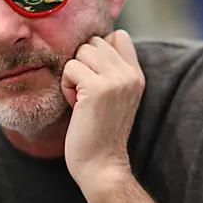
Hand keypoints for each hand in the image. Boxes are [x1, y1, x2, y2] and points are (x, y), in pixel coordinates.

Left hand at [60, 31, 144, 188]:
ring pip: (81, 51)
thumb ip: (110, 71)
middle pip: (94, 41)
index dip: (98, 50)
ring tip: (80, 99)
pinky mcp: (98, 88)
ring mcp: (116, 80)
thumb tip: (90, 43)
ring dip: (73, 74)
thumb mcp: (112, 97)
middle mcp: (130, 74)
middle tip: (84, 93)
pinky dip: (65, 86)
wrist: (101, 167)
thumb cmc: (98, 134)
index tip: (92, 77)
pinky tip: (75, 106)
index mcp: (136, 75)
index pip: (118, 36)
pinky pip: (70, 68)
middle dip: (82, 63)